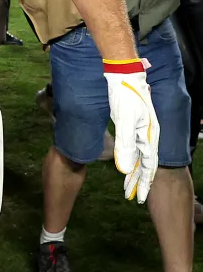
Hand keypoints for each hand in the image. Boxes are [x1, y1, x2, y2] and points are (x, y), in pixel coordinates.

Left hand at [104, 67, 158, 202]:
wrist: (124, 74)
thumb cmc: (124, 95)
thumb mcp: (123, 120)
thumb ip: (125, 144)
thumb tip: (124, 168)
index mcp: (148, 136)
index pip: (147, 166)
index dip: (142, 183)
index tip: (137, 197)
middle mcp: (148, 135)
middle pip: (145, 164)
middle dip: (139, 182)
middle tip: (132, 197)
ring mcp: (142, 130)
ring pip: (140, 157)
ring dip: (134, 172)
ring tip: (128, 186)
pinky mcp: (134, 125)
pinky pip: (135, 148)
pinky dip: (131, 159)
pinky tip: (126, 165)